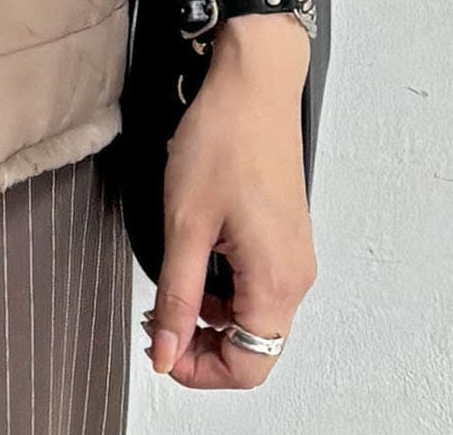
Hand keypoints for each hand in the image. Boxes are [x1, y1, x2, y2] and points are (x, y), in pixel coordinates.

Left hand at [142, 14, 315, 388]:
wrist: (252, 83)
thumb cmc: (224, 138)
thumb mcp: (185, 222)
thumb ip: (176, 295)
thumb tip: (165, 351)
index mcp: (276, 281)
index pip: (248, 366)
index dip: (198, 369)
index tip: (159, 347)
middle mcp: (295, 276)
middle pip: (253, 346)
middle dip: (201, 343)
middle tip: (157, 316)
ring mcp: (293, 256)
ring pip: (253, 315)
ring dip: (209, 314)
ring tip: (169, 284)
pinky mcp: (284, 236)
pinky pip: (256, 284)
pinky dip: (222, 287)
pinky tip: (193, 258)